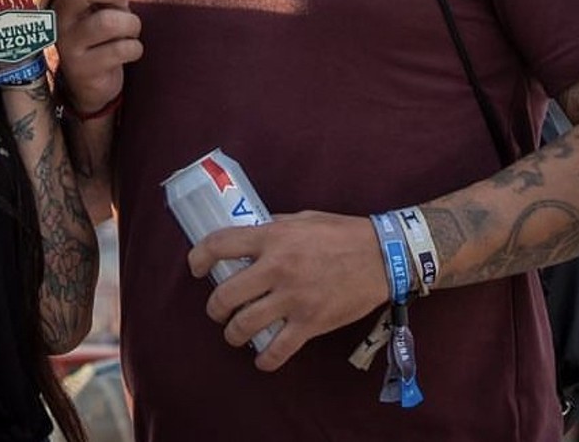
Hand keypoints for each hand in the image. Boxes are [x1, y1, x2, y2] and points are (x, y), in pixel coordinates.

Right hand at [48, 0, 141, 112]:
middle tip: (122, 2)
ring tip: (128, 30)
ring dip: (131, 23)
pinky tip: (128, 52)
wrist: (90, 82)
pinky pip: (121, 50)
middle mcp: (55, 19)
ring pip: (108, 21)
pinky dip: (135, 48)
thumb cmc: (98, 29)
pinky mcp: (83, 69)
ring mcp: (66, 45)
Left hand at [188, 212, 390, 370]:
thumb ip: (273, 227)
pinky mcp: (311, 323)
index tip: (195, 267)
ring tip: (234, 333)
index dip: (198, 257)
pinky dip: (265, 360)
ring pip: (245, 325)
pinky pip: (279, 349)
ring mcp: (293, 299)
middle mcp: (277, 268)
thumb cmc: (342, 233)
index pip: (219, 245)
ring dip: (232, 333)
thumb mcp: (301, 219)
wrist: (383, 256)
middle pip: (225, 295)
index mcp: (272, 238)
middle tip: (217, 309)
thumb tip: (249, 237)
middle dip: (214, 307)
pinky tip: (261, 359)